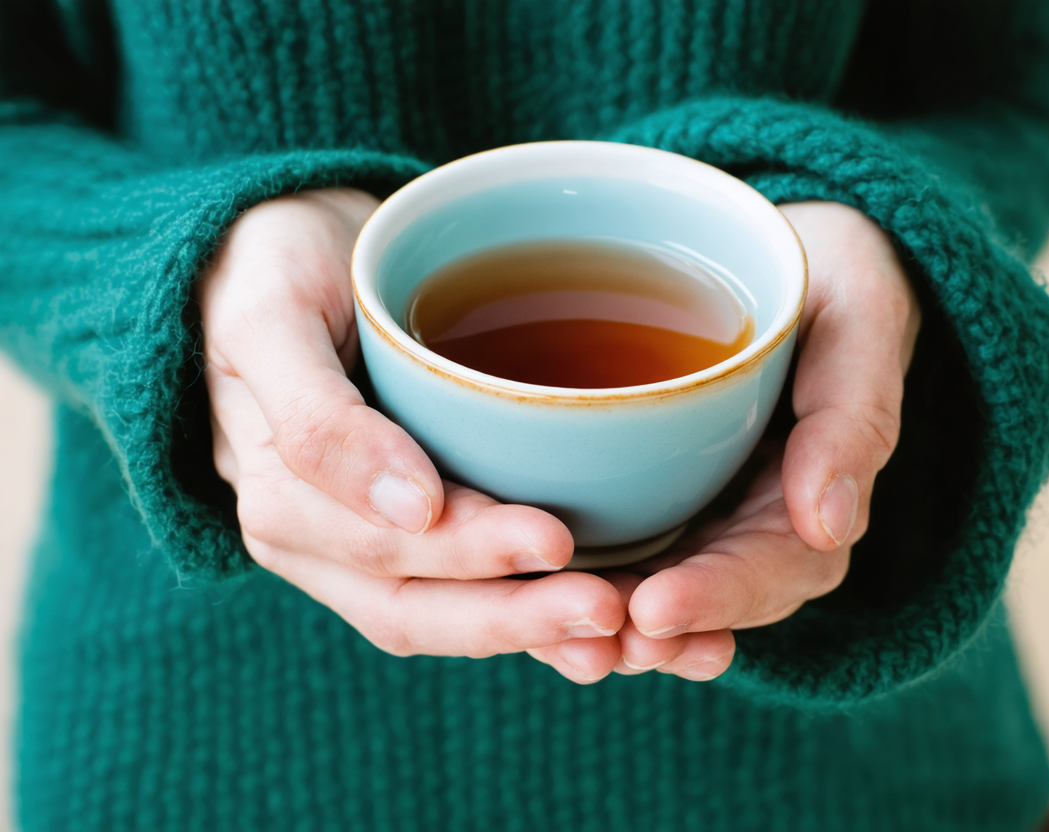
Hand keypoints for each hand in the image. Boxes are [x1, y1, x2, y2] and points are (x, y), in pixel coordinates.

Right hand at [200, 189, 624, 658]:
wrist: (279, 248)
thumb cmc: (270, 269)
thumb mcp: (270, 318)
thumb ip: (318, 417)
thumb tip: (411, 509)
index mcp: (283, 500)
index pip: (383, 551)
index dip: (469, 554)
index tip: (556, 540)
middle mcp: (321, 542)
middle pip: (421, 605)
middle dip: (515, 614)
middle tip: (609, 607)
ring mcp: (365, 544)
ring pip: (448, 614)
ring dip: (532, 629)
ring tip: (617, 628)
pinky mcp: (413, 529)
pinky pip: (468, 588)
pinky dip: (530, 608)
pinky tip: (603, 611)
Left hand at [527, 202, 920, 682]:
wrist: (776, 249)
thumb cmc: (829, 276)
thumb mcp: (861, 319)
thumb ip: (855, 414)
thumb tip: (830, 525)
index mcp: (814, 492)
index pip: (780, 567)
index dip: (721, 596)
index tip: (657, 608)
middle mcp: (754, 518)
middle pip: (712, 596)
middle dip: (655, 627)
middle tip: (593, 639)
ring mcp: (699, 510)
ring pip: (657, 587)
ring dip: (611, 623)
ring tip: (556, 637)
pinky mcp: (646, 491)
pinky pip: (615, 549)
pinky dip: (577, 580)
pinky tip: (530, 595)